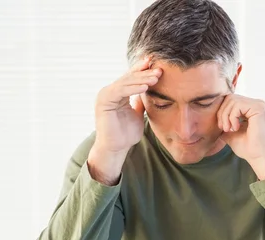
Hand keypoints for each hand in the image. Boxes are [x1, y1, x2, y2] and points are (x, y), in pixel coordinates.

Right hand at [88, 57, 161, 184]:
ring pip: (126, 82)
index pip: (131, 78)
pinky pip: (120, 91)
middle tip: (160, 69)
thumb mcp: (138, 114)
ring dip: (142, 79)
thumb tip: (149, 93)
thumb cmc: (126, 134)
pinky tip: (145, 87)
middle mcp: (110, 91)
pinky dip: (133, 88)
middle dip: (145, 73)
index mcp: (117, 93)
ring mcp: (105, 95)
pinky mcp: (104, 101)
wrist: (116, 148)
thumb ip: (140, 102)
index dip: (143, 71)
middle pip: (129, 78)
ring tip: (156, 78)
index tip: (157, 66)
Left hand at [217, 94, 264, 179]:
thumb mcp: (231, 133)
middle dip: (222, 113)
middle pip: (230, 98)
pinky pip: (237, 105)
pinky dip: (232, 117)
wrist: (259, 157)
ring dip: (226, 116)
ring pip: (232, 100)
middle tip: (224, 128)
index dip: (222, 112)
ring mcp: (259, 105)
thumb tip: (213, 119)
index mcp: (252, 108)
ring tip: (229, 129)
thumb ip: (225, 123)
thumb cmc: (248, 148)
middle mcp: (257, 104)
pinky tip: (235, 128)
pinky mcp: (259, 108)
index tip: (222, 127)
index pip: (231, 100)